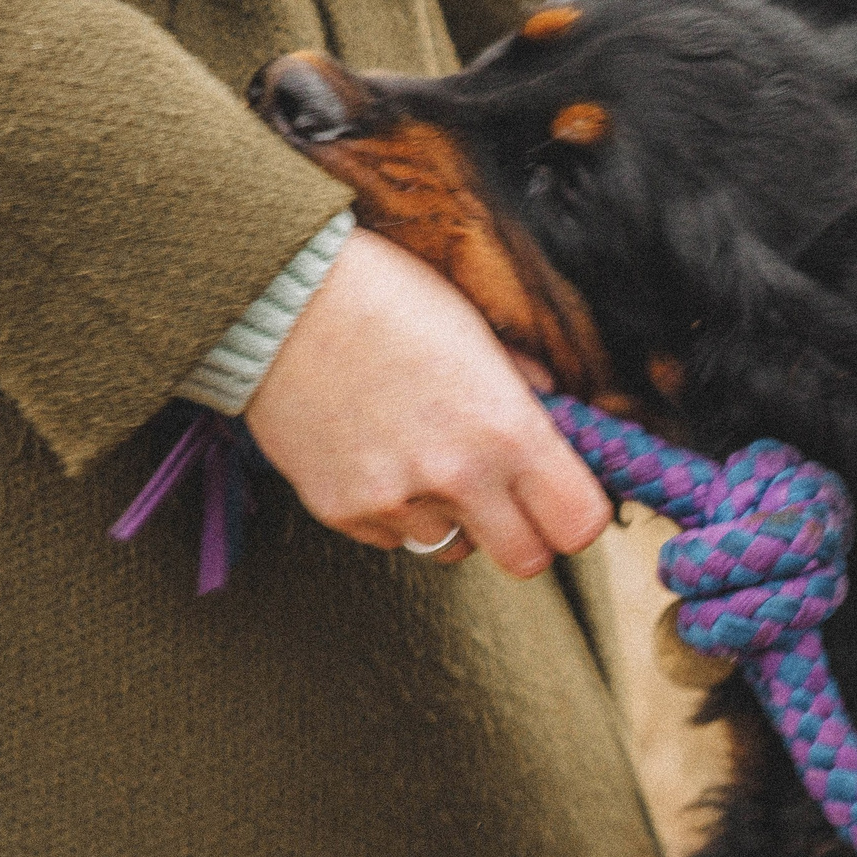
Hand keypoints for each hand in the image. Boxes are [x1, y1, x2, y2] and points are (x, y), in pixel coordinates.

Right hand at [241, 228, 609, 577]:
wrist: (278, 296)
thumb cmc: (387, 298)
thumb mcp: (479, 333)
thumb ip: (523, 390)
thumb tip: (555, 418)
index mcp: (508, 430)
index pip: (579, 524)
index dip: (574, 515)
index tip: (560, 500)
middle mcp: (459, 475)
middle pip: (526, 561)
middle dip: (523, 536)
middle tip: (505, 503)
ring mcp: (396, 499)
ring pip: (452, 547)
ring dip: (450, 517)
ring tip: (422, 458)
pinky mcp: (341, 511)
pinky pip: (391, 538)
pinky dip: (392, 512)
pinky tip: (376, 456)